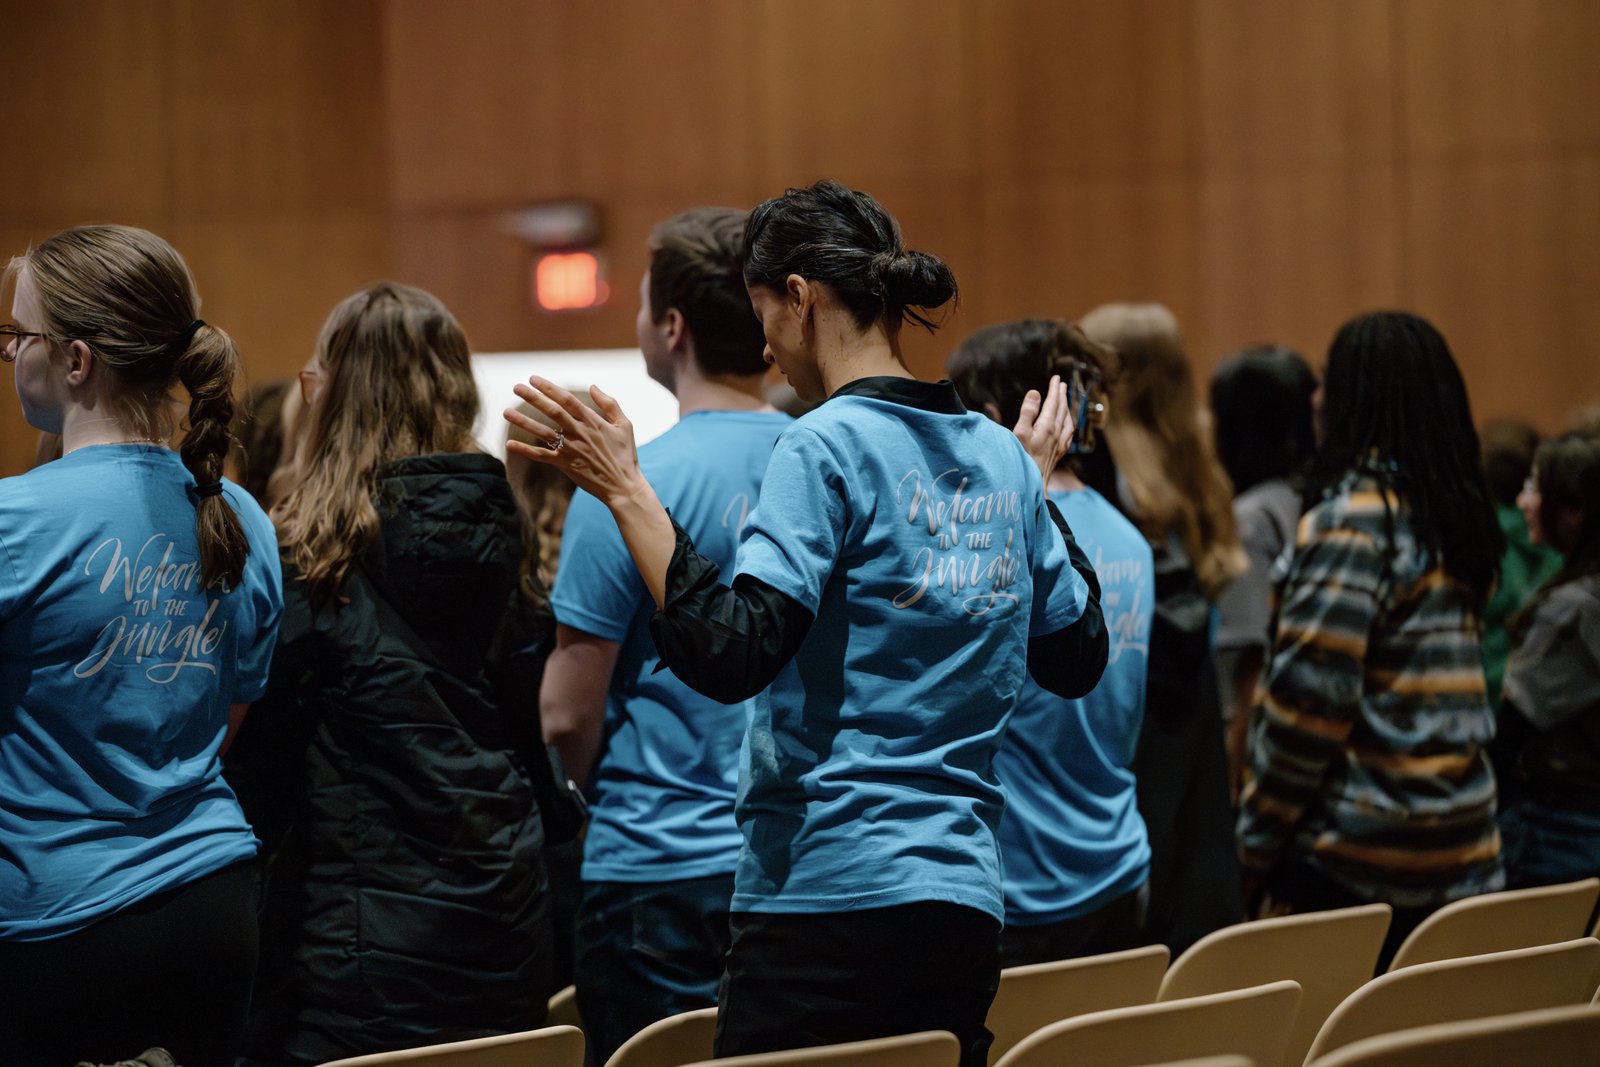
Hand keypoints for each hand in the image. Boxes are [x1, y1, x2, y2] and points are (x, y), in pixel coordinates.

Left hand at [505, 376, 644, 506]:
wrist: (623, 486)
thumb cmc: (625, 455)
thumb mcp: (625, 425)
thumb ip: (609, 404)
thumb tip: (592, 387)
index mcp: (593, 421)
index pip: (567, 399)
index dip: (549, 388)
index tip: (534, 379)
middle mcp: (579, 432)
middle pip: (552, 411)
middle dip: (533, 397)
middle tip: (517, 387)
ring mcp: (571, 449)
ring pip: (543, 432)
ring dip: (523, 421)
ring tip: (506, 412)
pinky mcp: (565, 465)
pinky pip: (542, 456)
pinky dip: (525, 450)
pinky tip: (509, 444)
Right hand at [1012, 375, 1074, 480]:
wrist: (1032, 484)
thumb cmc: (1022, 459)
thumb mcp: (1019, 433)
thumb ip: (1027, 412)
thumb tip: (1035, 392)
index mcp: (1047, 426)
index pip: (1053, 402)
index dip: (1054, 389)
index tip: (1056, 378)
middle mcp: (1056, 433)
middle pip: (1062, 409)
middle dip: (1061, 395)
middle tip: (1061, 384)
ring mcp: (1059, 444)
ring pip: (1068, 421)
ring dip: (1066, 408)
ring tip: (1065, 401)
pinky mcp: (1059, 453)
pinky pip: (1069, 434)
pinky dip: (1069, 424)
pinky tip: (1068, 426)